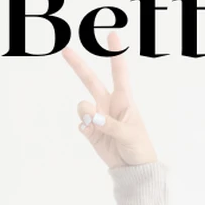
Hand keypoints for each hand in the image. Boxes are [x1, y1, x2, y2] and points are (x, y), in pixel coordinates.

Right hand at [63, 32, 156, 167]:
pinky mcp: (90, 130)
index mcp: (124, 100)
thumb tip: (91, 118)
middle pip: (90, 80)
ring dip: (86, 114)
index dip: (116, 53)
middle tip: (65, 49)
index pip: (119, 72)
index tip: (112, 35)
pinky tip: (96, 137)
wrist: (133, 169)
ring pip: (82, 106)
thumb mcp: (129, 135)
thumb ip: (109, 125)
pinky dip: (86, 130)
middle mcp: (109, 104)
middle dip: (78, 65)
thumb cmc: (139, 148)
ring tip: (98, 127)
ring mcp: (98, 116)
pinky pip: (81, 124)